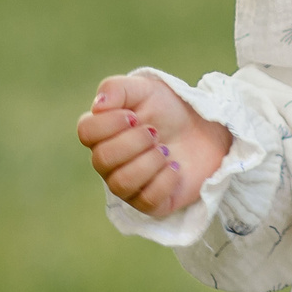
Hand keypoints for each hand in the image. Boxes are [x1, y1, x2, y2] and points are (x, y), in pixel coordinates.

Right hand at [79, 72, 233, 217]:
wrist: (205, 130)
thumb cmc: (169, 110)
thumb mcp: (146, 89)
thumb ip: (117, 89)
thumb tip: (99, 105)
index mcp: (102, 133)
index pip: (86, 131)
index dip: (110, 122)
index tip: (135, 115)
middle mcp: (109, 163)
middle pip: (102, 159)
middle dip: (134, 141)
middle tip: (155, 133)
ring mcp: (127, 186)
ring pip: (121, 183)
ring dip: (149, 161)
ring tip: (166, 150)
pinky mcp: (150, 203)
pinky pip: (146, 199)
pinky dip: (165, 179)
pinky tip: (175, 167)